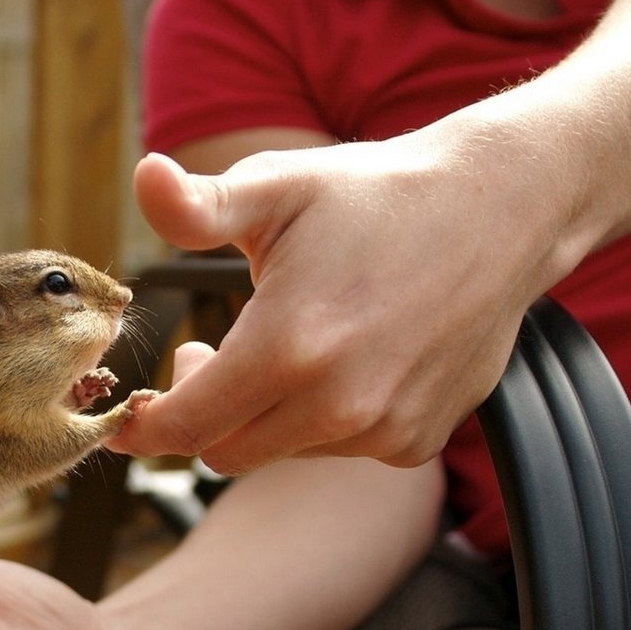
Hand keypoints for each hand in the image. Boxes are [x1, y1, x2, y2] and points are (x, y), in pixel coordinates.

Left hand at [113, 122, 585, 472]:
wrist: (502, 210)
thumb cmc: (375, 196)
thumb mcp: (278, 187)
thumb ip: (198, 204)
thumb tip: (143, 178)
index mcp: (287, 347)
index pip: (185, 428)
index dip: (144, 429)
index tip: (128, 416)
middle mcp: (337, 404)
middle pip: (224, 452)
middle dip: (200, 414)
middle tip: (208, 357)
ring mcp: (382, 428)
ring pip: (280, 452)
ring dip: (265, 414)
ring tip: (287, 345)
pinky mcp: (416, 440)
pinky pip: (338, 450)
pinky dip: (322, 420)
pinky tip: (343, 363)